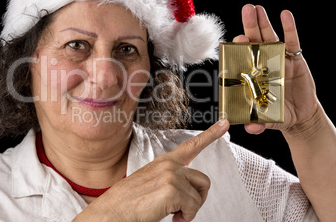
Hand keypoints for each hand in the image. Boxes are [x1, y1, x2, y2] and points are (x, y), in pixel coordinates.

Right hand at [74, 119, 229, 221]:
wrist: (111, 212)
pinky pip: (193, 207)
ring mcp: (170, 175)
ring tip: (172, 214)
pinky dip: (186, 217)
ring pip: (199, 196)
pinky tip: (172, 217)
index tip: (224, 123)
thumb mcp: (149, 184)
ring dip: (190, 210)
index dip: (210, 134)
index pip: (191, 146)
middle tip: (182, 210)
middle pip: (203, 180)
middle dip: (198, 198)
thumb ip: (168, 180)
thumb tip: (184, 190)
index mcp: (164, 163)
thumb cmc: (128, 202)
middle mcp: (169, 165)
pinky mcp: (171, 189)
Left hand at [233, 4, 319, 136]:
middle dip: (249, 25)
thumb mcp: (268, 120)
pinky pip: (292, 41)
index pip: (242, 58)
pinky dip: (289, 27)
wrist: (299, 117)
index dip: (239, 48)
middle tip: (246, 9)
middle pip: (253, 41)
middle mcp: (262, 63)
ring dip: (263, 22)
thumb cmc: (278, 116)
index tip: (236, 40)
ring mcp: (277, 58)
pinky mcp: (294, 58)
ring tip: (257, 8)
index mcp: (251, 74)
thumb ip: (258, 123)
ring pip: (269, 37)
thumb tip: (250, 129)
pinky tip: (285, 14)